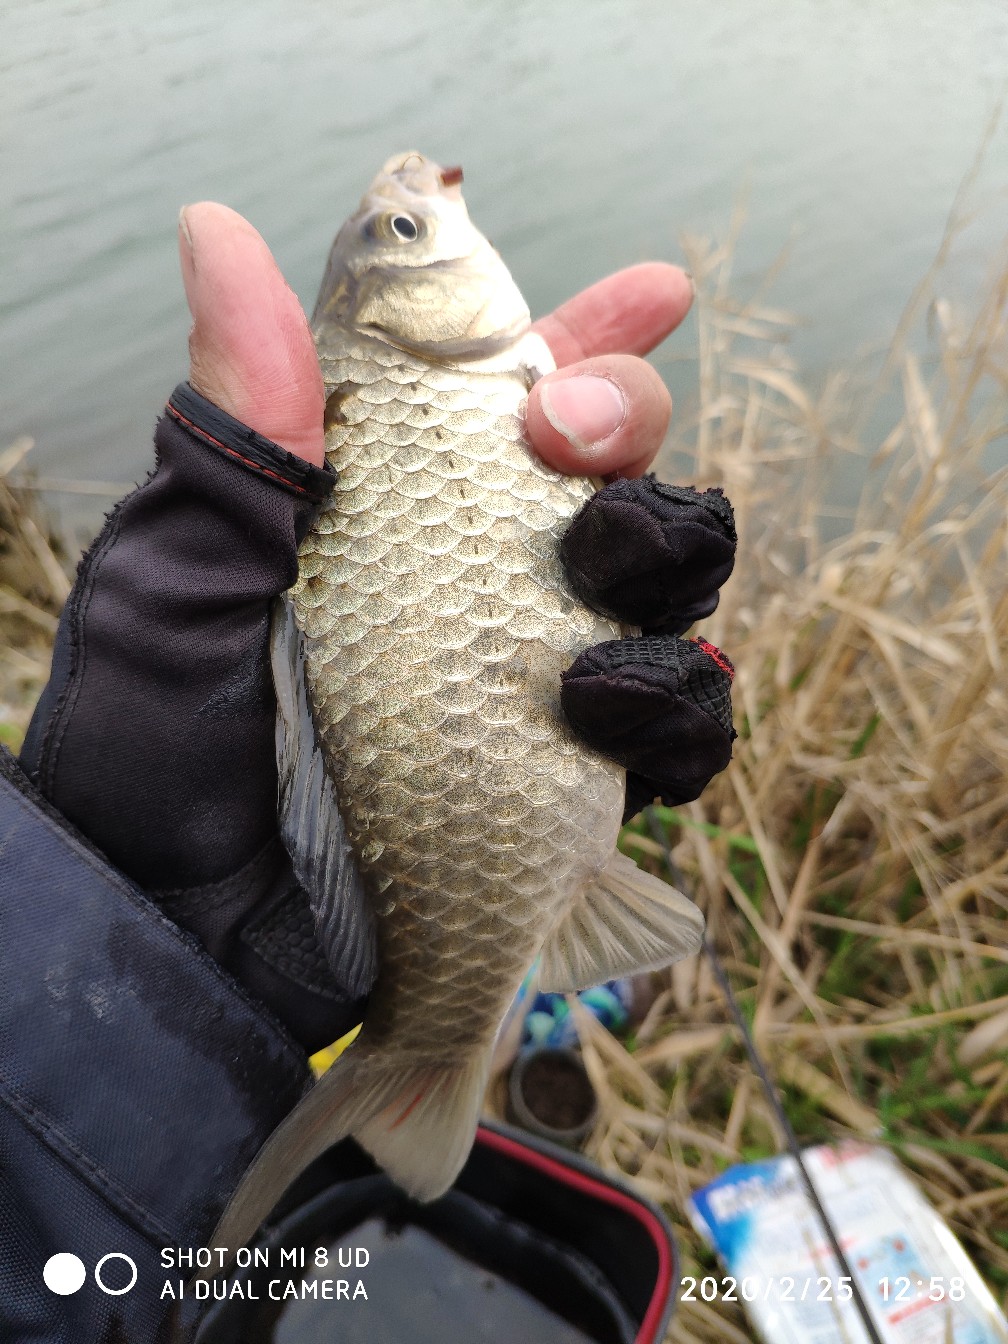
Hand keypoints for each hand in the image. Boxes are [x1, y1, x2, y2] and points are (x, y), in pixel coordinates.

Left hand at [180, 204, 736, 824]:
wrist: (190, 939)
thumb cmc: (161, 755)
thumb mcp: (181, 579)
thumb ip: (240, 426)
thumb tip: (215, 225)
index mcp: (397, 514)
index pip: (511, 396)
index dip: (591, 338)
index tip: (654, 289)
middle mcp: (482, 583)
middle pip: (622, 469)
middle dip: (626, 427)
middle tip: (564, 441)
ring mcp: (539, 678)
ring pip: (675, 580)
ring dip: (660, 560)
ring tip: (584, 595)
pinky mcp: (576, 778)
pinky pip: (682, 721)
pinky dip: (669, 704)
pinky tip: (600, 710)